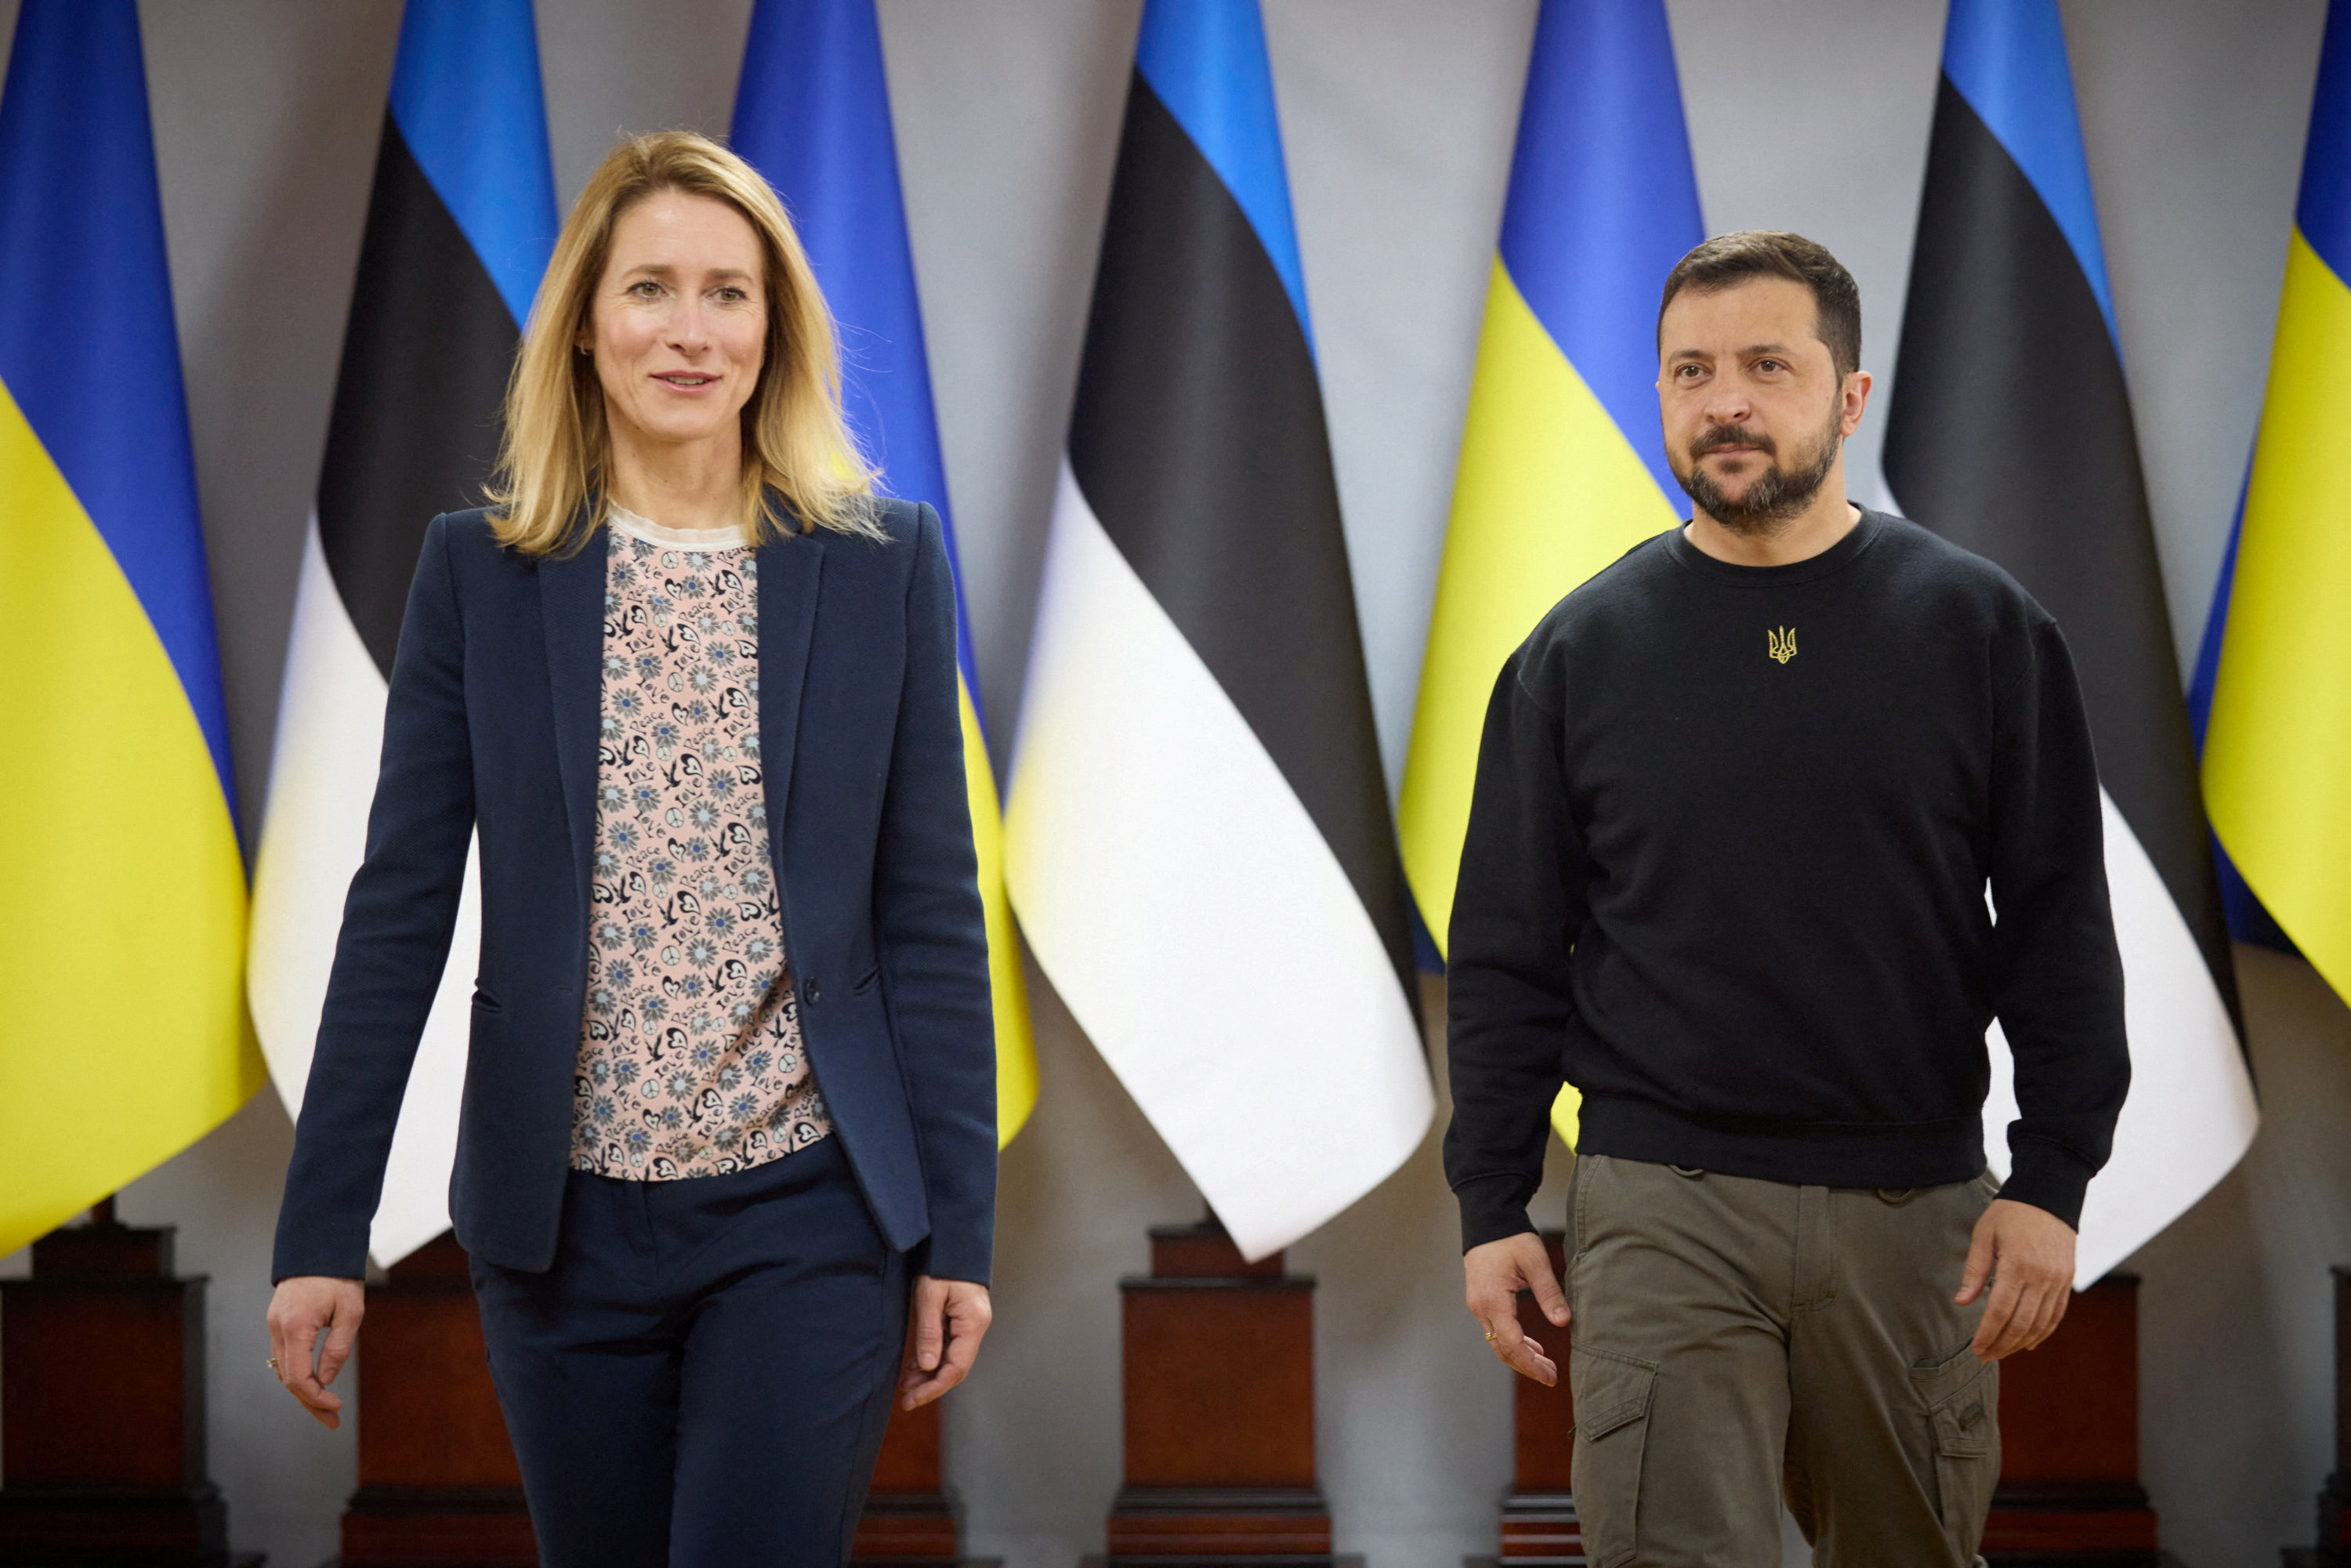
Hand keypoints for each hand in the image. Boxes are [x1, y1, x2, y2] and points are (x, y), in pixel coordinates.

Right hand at [265, 1275, 365, 1428]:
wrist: (319, 1246)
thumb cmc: (338, 1276)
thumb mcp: (351, 1311)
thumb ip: (337, 1348)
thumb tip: (327, 1379)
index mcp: (295, 1326)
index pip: (298, 1377)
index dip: (316, 1397)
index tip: (336, 1407)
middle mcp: (278, 1329)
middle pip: (288, 1379)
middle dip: (310, 1403)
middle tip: (331, 1422)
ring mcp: (274, 1326)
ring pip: (283, 1371)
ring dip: (303, 1392)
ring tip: (325, 1410)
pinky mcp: (277, 1322)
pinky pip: (284, 1357)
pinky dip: (297, 1374)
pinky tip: (314, 1385)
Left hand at [899, 1275, 989, 1409]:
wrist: (953, 1239)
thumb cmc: (941, 1262)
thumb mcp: (929, 1297)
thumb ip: (929, 1332)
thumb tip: (928, 1366)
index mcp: (973, 1322)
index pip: (956, 1367)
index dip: (934, 1387)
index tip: (912, 1398)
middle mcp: (976, 1326)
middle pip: (956, 1367)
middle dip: (931, 1386)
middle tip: (906, 1400)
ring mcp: (971, 1322)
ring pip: (952, 1359)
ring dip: (930, 1374)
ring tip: (906, 1386)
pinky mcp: (963, 1318)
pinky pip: (950, 1346)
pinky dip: (933, 1359)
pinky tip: (916, 1367)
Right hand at [1464, 1232, 1568, 1385]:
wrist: (1487, 1221)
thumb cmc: (1510, 1238)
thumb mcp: (1535, 1262)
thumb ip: (1549, 1293)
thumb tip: (1563, 1321)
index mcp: (1494, 1300)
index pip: (1512, 1343)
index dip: (1531, 1364)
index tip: (1551, 1376)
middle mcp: (1481, 1307)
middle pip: (1502, 1349)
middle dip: (1527, 1366)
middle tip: (1551, 1376)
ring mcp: (1478, 1305)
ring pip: (1497, 1342)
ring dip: (1520, 1356)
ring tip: (1545, 1364)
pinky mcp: (1480, 1301)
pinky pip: (1495, 1330)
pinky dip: (1512, 1342)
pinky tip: (1531, 1345)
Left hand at [1957, 1198, 2074, 1359]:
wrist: (2049, 1197)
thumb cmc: (2010, 1213)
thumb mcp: (1984, 1235)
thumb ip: (1974, 1270)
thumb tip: (1962, 1301)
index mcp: (2018, 1265)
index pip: (2001, 1311)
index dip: (1988, 1333)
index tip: (1976, 1348)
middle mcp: (2042, 1277)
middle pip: (2022, 1323)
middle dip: (2002, 1343)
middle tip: (1985, 1355)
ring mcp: (2058, 1280)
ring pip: (2041, 1323)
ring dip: (2021, 1342)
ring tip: (2002, 1352)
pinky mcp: (2067, 1280)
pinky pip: (2057, 1314)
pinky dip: (2044, 1331)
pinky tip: (2030, 1342)